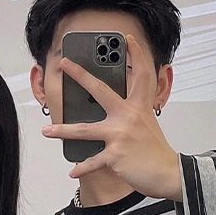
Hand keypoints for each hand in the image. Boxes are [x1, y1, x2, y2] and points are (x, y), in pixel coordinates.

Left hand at [42, 35, 181, 201]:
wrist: (168, 173)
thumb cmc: (156, 152)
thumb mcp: (147, 126)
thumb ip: (132, 117)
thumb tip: (111, 117)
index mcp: (139, 107)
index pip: (140, 75)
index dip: (136, 55)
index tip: (127, 41)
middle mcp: (128, 116)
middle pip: (100, 90)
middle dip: (80, 75)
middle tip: (65, 64)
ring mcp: (120, 134)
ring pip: (84, 130)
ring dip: (63, 131)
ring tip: (47, 131)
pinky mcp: (115, 154)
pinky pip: (92, 161)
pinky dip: (81, 168)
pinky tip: (73, 171)